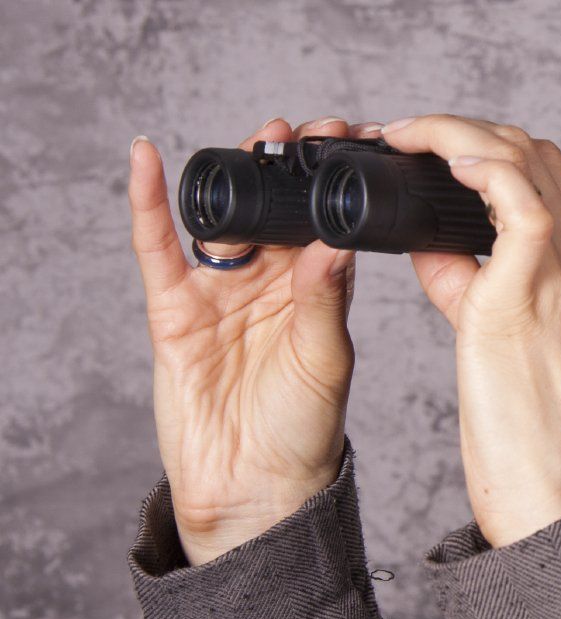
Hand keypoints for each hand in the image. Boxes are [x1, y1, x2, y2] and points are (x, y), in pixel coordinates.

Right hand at [128, 116, 384, 563]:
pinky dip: (147, 204)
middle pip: (273, 208)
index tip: (358, 146)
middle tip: (316, 129)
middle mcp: (268, 282)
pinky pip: (157, 249)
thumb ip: (324, 299)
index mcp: (315, 287)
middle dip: (290, 165)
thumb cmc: (304, 429)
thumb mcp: (326, 358)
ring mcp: (219, 292)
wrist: (257, 489)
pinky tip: (146, 159)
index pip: (322, 219)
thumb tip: (336, 240)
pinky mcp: (174, 310)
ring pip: (223, 219)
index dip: (334, 183)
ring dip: (240, 174)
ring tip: (264, 135)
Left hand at [376, 114, 560, 546]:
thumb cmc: (535, 435)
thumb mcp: (506, 337)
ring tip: (405, 136)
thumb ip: (469, 282)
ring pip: (521, 154)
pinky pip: (512, 194)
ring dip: (455, 132)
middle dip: (463, 129)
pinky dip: (472, 161)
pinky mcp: (533, 287)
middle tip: (406, 136)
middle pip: (535, 151)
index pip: (549, 175)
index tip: (432, 150)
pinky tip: (435, 158)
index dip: (487, 147)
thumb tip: (422, 243)